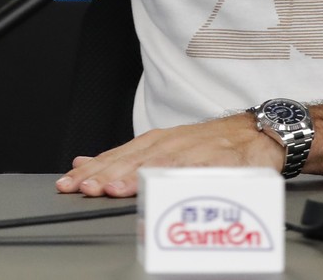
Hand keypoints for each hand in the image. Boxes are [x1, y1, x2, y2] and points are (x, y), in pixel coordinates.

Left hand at [54, 114, 280, 197]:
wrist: (254, 134)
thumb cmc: (208, 146)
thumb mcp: (162, 146)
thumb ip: (125, 158)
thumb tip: (84, 163)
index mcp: (152, 143)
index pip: (114, 157)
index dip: (91, 171)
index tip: (69, 183)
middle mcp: (167, 144)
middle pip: (128, 161)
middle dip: (103, 176)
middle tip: (83, 188)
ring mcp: (189, 151)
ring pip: (155, 165)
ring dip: (131, 177)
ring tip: (111, 190)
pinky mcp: (214, 160)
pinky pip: (191, 171)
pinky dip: (173, 179)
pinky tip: (159, 187)